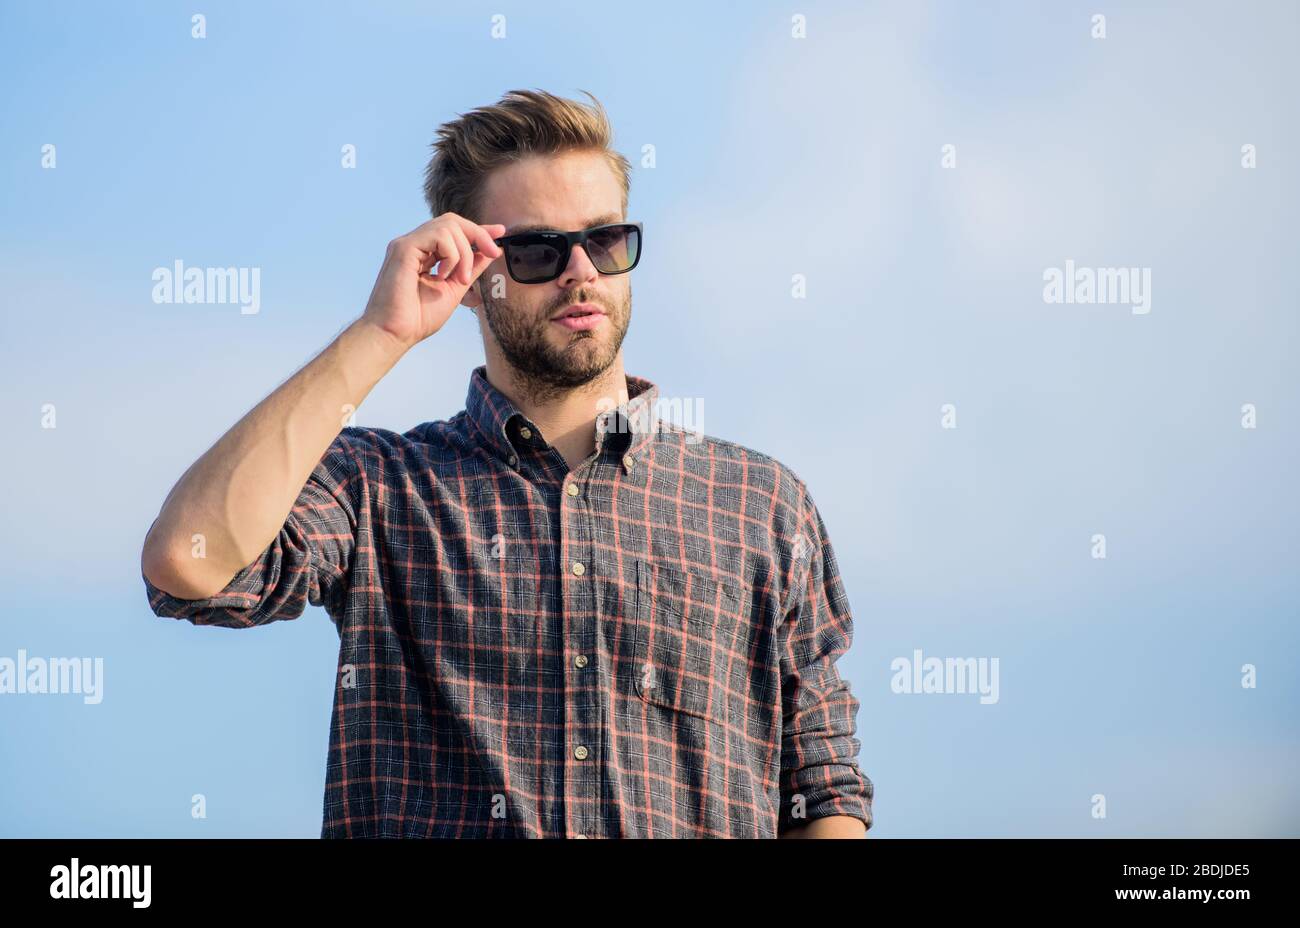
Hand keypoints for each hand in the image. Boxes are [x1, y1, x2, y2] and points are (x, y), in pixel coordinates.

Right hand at [359, 213, 504, 349]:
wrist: (396, 333)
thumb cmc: (418, 318)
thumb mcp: (455, 288)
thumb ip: (471, 269)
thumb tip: (490, 252)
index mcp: (425, 253)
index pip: (454, 230)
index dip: (479, 229)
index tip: (500, 232)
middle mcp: (415, 244)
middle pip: (453, 221)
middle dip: (478, 235)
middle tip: (492, 253)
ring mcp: (408, 244)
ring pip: (448, 226)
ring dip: (464, 253)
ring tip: (460, 278)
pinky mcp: (403, 248)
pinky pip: (438, 235)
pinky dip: (451, 255)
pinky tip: (442, 276)